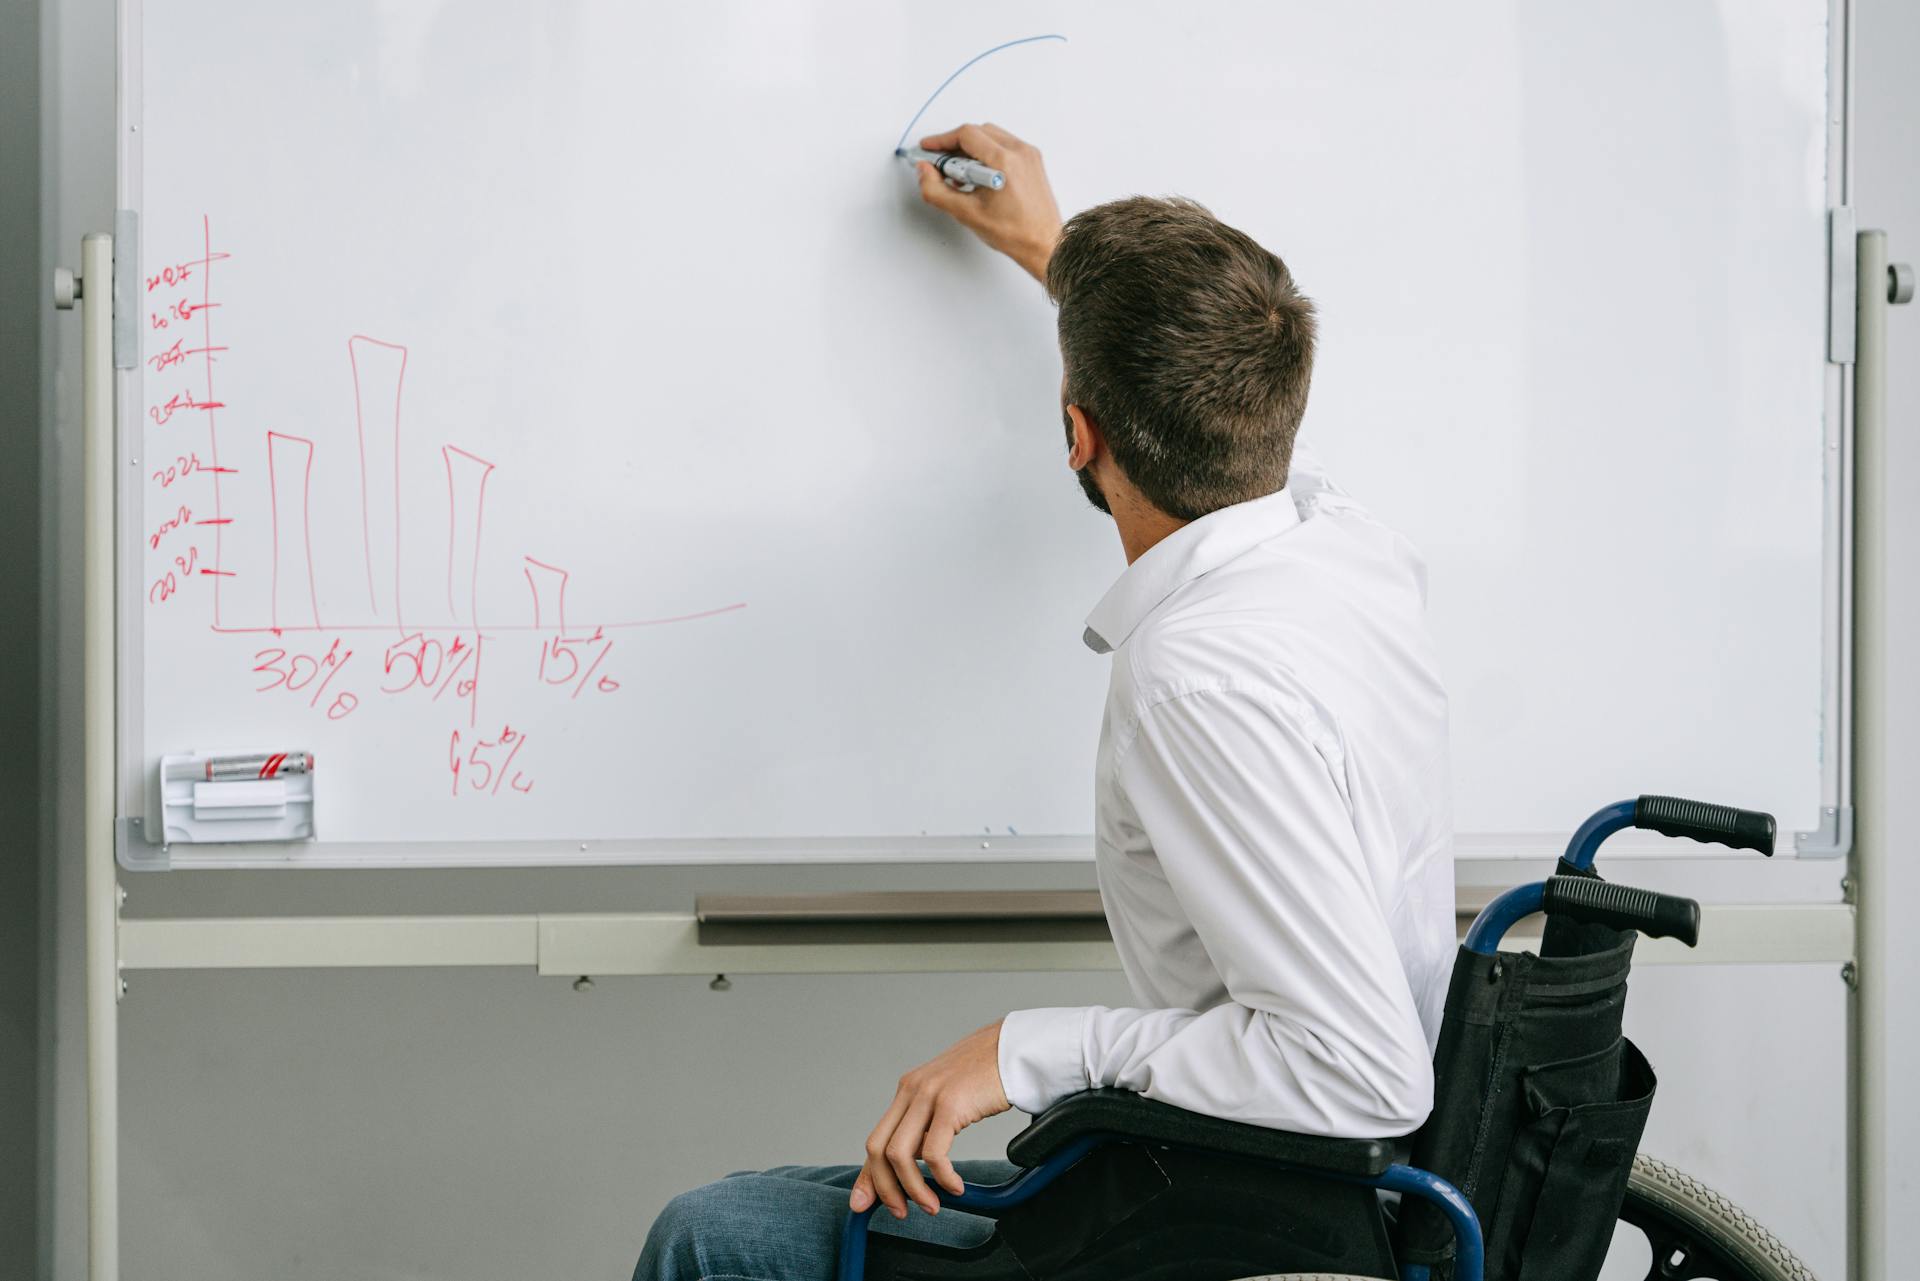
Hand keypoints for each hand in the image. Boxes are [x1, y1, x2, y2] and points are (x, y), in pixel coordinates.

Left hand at [849, 1020, 1010, 1218]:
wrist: (1014, 1048)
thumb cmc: (987, 1075)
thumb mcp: (947, 1097)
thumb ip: (927, 1122)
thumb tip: (915, 1159)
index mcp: (907, 1090)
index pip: (876, 1139)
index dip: (868, 1177)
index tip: (863, 1204)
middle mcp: (911, 1090)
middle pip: (878, 1149)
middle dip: (885, 1188)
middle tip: (901, 1211)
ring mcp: (928, 1096)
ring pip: (900, 1154)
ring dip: (913, 1188)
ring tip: (932, 1205)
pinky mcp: (950, 1104)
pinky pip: (933, 1153)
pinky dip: (942, 1178)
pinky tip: (955, 1186)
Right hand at [914, 124, 1061, 283]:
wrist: (1043, 244)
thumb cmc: (1014, 233)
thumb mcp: (966, 213)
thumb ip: (936, 190)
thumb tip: (924, 171)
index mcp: (1004, 162)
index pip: (966, 135)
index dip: (941, 140)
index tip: (928, 148)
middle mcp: (1019, 152)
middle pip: (977, 132)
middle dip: (954, 144)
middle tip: (940, 163)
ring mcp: (1028, 154)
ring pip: (991, 136)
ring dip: (970, 148)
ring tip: (959, 173)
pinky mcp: (1033, 160)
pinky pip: (1004, 144)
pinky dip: (987, 153)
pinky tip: (978, 174)